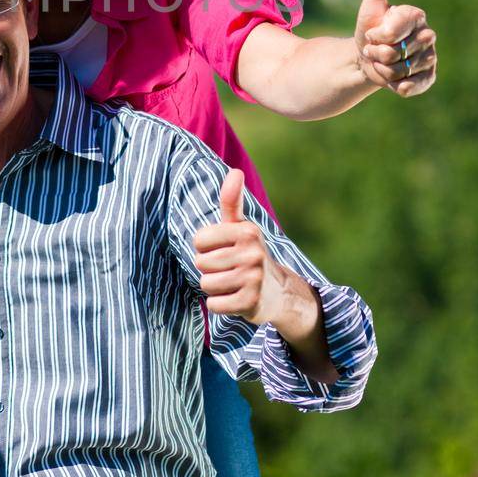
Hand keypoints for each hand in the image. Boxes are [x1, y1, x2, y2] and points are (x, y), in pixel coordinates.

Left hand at [193, 168, 283, 320]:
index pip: (199, 239)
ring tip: (232, 283)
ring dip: (214, 287)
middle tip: (229, 269)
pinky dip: (220, 304)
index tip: (223, 250)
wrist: (278, 293)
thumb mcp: (241, 227)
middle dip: (210, 269)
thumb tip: (235, 171)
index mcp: (247, 231)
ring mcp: (253, 278)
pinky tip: (235, 298)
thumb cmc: (249, 255)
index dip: (205, 248)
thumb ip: (232, 201)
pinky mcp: (250, 302)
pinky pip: (214, 305)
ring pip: (206, 284)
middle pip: (201, 263)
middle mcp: (253, 253)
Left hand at [354, 0, 437, 96]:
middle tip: (374, 50)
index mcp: (416, 15)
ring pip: (401, 70)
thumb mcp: (369, 7)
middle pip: (398, 52)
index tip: (371, 34)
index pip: (396, 28)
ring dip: (384, 70)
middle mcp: (428, 34)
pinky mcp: (429, 77)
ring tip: (382, 63)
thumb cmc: (369, 29)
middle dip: (378, 54)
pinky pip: (413, 85)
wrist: (368, 59)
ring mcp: (430, 57)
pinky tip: (393, 82)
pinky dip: (398, 85)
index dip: (379, 36)